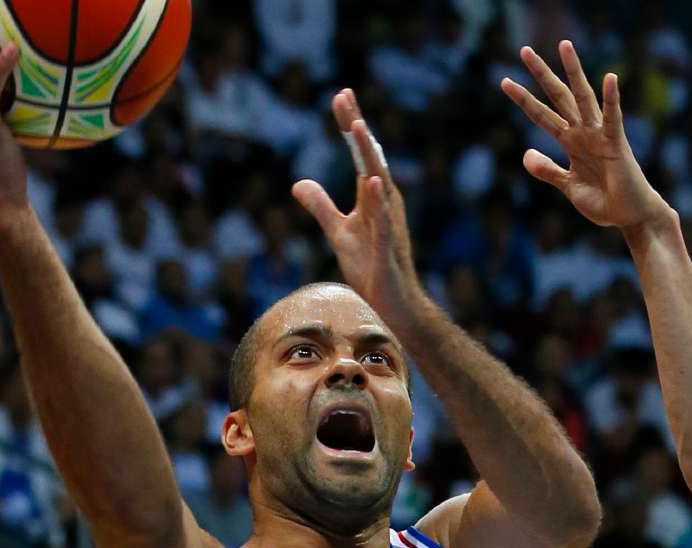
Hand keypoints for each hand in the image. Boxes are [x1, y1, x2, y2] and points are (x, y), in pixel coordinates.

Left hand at [291, 89, 420, 316]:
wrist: (393, 306)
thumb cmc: (371, 269)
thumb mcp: (338, 233)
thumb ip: (321, 207)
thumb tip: (298, 183)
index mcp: (373, 198)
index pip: (360, 156)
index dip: (350, 127)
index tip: (341, 97)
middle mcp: (385, 203)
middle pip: (370, 158)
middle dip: (357, 128)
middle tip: (344, 96)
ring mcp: (389, 223)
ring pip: (378, 182)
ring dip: (369, 155)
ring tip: (357, 127)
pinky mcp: (387, 248)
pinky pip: (383, 220)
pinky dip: (378, 200)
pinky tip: (373, 181)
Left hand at [501, 41, 674, 236]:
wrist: (630, 217)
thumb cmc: (604, 202)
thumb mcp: (568, 186)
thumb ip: (548, 170)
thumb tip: (526, 155)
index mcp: (571, 142)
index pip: (542, 115)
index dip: (524, 99)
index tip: (505, 81)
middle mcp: (584, 133)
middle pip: (559, 96)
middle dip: (542, 74)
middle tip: (524, 50)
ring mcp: (600, 135)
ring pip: (583, 97)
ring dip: (573, 71)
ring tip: (564, 45)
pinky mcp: (617, 144)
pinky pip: (614, 118)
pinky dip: (612, 99)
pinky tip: (609, 78)